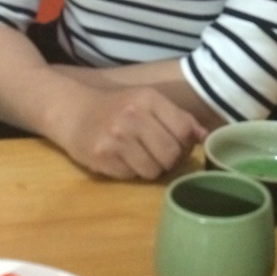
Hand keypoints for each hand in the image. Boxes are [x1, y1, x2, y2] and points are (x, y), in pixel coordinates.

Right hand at [54, 84, 206, 180]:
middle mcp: (132, 116)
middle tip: (157, 154)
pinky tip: (120, 158)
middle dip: (169, 160)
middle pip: (171, 154)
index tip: (176, 143)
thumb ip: (178, 117)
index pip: (184, 130)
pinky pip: (131, 177)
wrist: (72, 110)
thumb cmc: (116, 106)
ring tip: (138, 155)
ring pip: (153, 171)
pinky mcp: (101, 157)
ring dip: (150, 168)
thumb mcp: (147, 102)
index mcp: (148, 98)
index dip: (185, 143)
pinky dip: (130, 172)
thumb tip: (204, 136)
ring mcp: (115, 138)